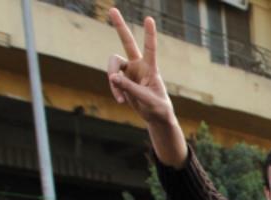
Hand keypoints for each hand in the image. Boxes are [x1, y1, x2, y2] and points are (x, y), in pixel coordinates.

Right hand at [107, 9, 172, 125]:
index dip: (149, 34)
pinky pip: (113, 81)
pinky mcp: (122, 79)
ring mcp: (129, 71)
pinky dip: (115, 90)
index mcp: (150, 68)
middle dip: (120, 26)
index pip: (150, 48)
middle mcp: (139, 66)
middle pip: (127, 42)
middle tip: (112, 9)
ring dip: (114, 82)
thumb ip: (130, 88)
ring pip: (113, 67)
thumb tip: (112, 77)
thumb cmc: (158, 108)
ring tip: (120, 98)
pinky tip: (121, 101)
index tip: (149, 18)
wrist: (155, 118)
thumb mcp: (147, 100)